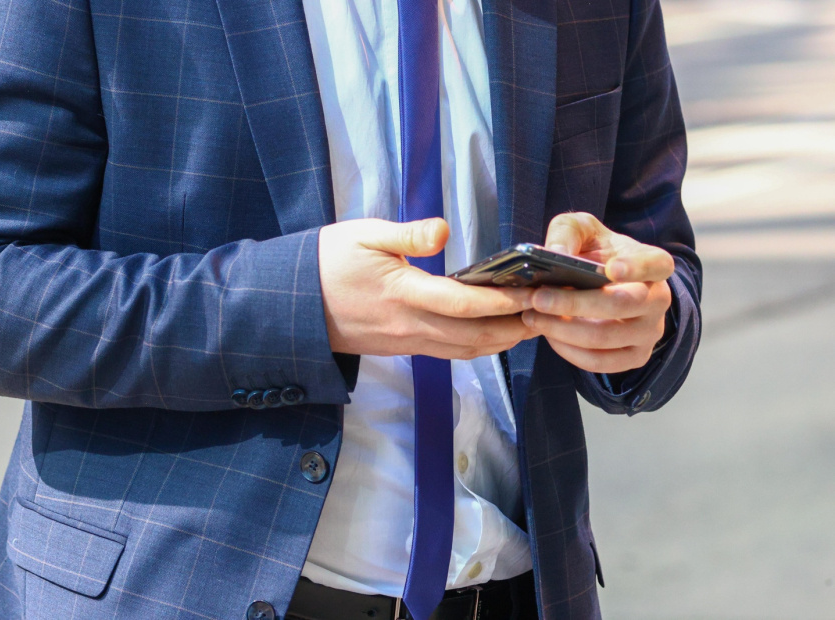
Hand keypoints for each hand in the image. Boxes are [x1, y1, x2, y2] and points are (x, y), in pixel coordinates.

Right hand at [319, 218, 539, 358]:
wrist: (293, 305)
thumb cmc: (326, 263)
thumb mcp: (362, 234)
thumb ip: (405, 233)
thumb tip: (443, 229)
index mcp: (402, 294)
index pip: (463, 304)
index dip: (501, 301)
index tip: (531, 292)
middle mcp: (409, 326)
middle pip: (473, 336)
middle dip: (513, 328)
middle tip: (546, 314)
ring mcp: (405, 342)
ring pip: (462, 350)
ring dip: (499, 342)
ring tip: (528, 326)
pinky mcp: (401, 347)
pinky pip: (446, 352)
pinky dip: (475, 346)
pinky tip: (490, 334)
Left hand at [521, 212, 673, 373]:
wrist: (604, 284)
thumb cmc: (596, 254)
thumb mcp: (583, 230)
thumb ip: (568, 231)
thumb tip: (555, 253)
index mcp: (654, 263)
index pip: (656, 264)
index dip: (636, 267)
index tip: (611, 268)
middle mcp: (659, 299)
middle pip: (619, 305)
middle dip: (573, 304)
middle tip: (538, 298)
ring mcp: (650, 332)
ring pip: (605, 338)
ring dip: (562, 330)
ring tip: (533, 317)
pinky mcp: (635, 357)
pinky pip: (600, 362)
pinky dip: (568, 351)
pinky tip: (549, 335)